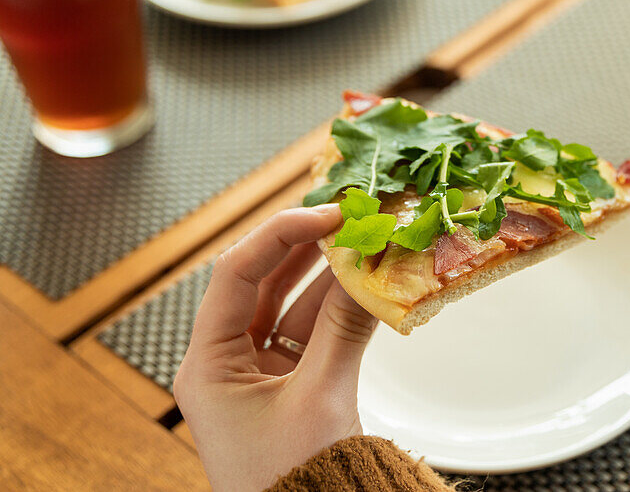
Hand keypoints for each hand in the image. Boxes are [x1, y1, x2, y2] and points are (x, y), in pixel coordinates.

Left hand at [174, 205, 377, 491]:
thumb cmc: (293, 481)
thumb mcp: (320, 397)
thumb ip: (345, 326)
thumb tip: (371, 267)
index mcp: (208, 365)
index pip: (237, 274)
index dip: (282, 233)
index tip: (329, 214)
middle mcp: (226, 363)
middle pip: (263, 283)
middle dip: (307, 247)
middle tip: (350, 217)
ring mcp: (258, 375)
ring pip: (292, 305)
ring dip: (328, 275)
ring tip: (365, 242)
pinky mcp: (288, 387)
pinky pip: (311, 333)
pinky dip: (339, 309)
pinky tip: (366, 283)